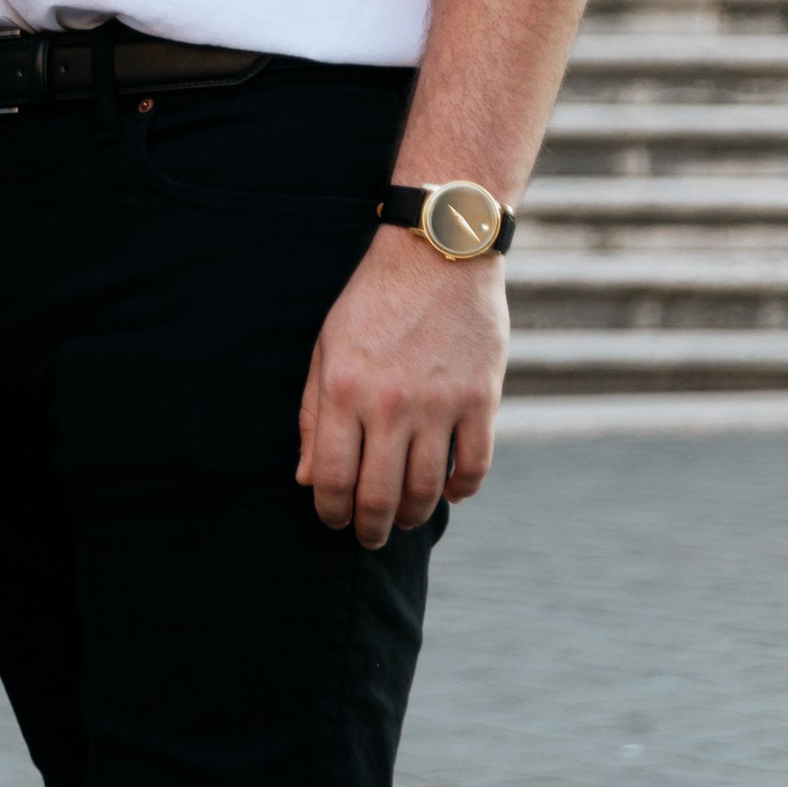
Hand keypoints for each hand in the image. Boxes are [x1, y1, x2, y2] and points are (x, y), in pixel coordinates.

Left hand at [297, 230, 505, 546]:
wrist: (438, 250)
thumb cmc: (374, 298)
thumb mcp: (327, 346)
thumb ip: (312, 413)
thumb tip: (307, 479)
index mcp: (344, 389)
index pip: (332, 478)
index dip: (331, 511)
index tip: (334, 519)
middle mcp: (390, 403)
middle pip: (378, 497)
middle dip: (369, 529)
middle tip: (369, 536)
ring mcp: (439, 404)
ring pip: (425, 491)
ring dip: (412, 516)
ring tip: (404, 517)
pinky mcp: (480, 399)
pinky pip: (474, 468)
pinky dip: (462, 490)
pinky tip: (450, 490)